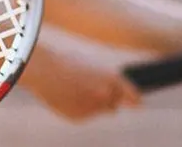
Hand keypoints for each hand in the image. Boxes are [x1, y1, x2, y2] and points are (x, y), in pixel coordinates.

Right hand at [17, 43, 141, 122]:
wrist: (43, 70)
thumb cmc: (65, 63)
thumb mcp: (90, 66)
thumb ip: (106, 80)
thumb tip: (112, 94)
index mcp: (112, 79)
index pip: (133, 96)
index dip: (135, 99)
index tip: (137, 103)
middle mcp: (106, 96)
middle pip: (113, 104)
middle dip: (107, 100)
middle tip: (92, 90)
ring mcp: (93, 108)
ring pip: (97, 110)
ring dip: (90, 103)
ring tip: (72, 88)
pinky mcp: (79, 117)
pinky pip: (82, 114)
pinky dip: (77, 108)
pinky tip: (66, 96)